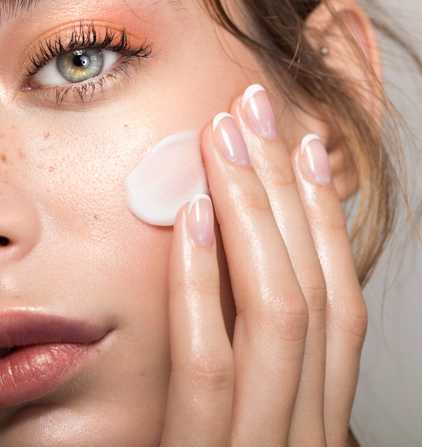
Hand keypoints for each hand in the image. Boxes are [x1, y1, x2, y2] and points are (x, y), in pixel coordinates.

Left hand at [160, 85, 366, 445]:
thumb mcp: (238, 428)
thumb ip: (246, 368)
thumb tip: (235, 282)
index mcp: (309, 417)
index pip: (332, 304)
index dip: (321, 220)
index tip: (300, 148)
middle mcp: (301, 428)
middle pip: (310, 292)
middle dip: (287, 194)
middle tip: (260, 112)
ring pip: (276, 317)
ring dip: (255, 219)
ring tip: (229, 142)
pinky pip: (209, 368)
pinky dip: (204, 289)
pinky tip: (195, 223)